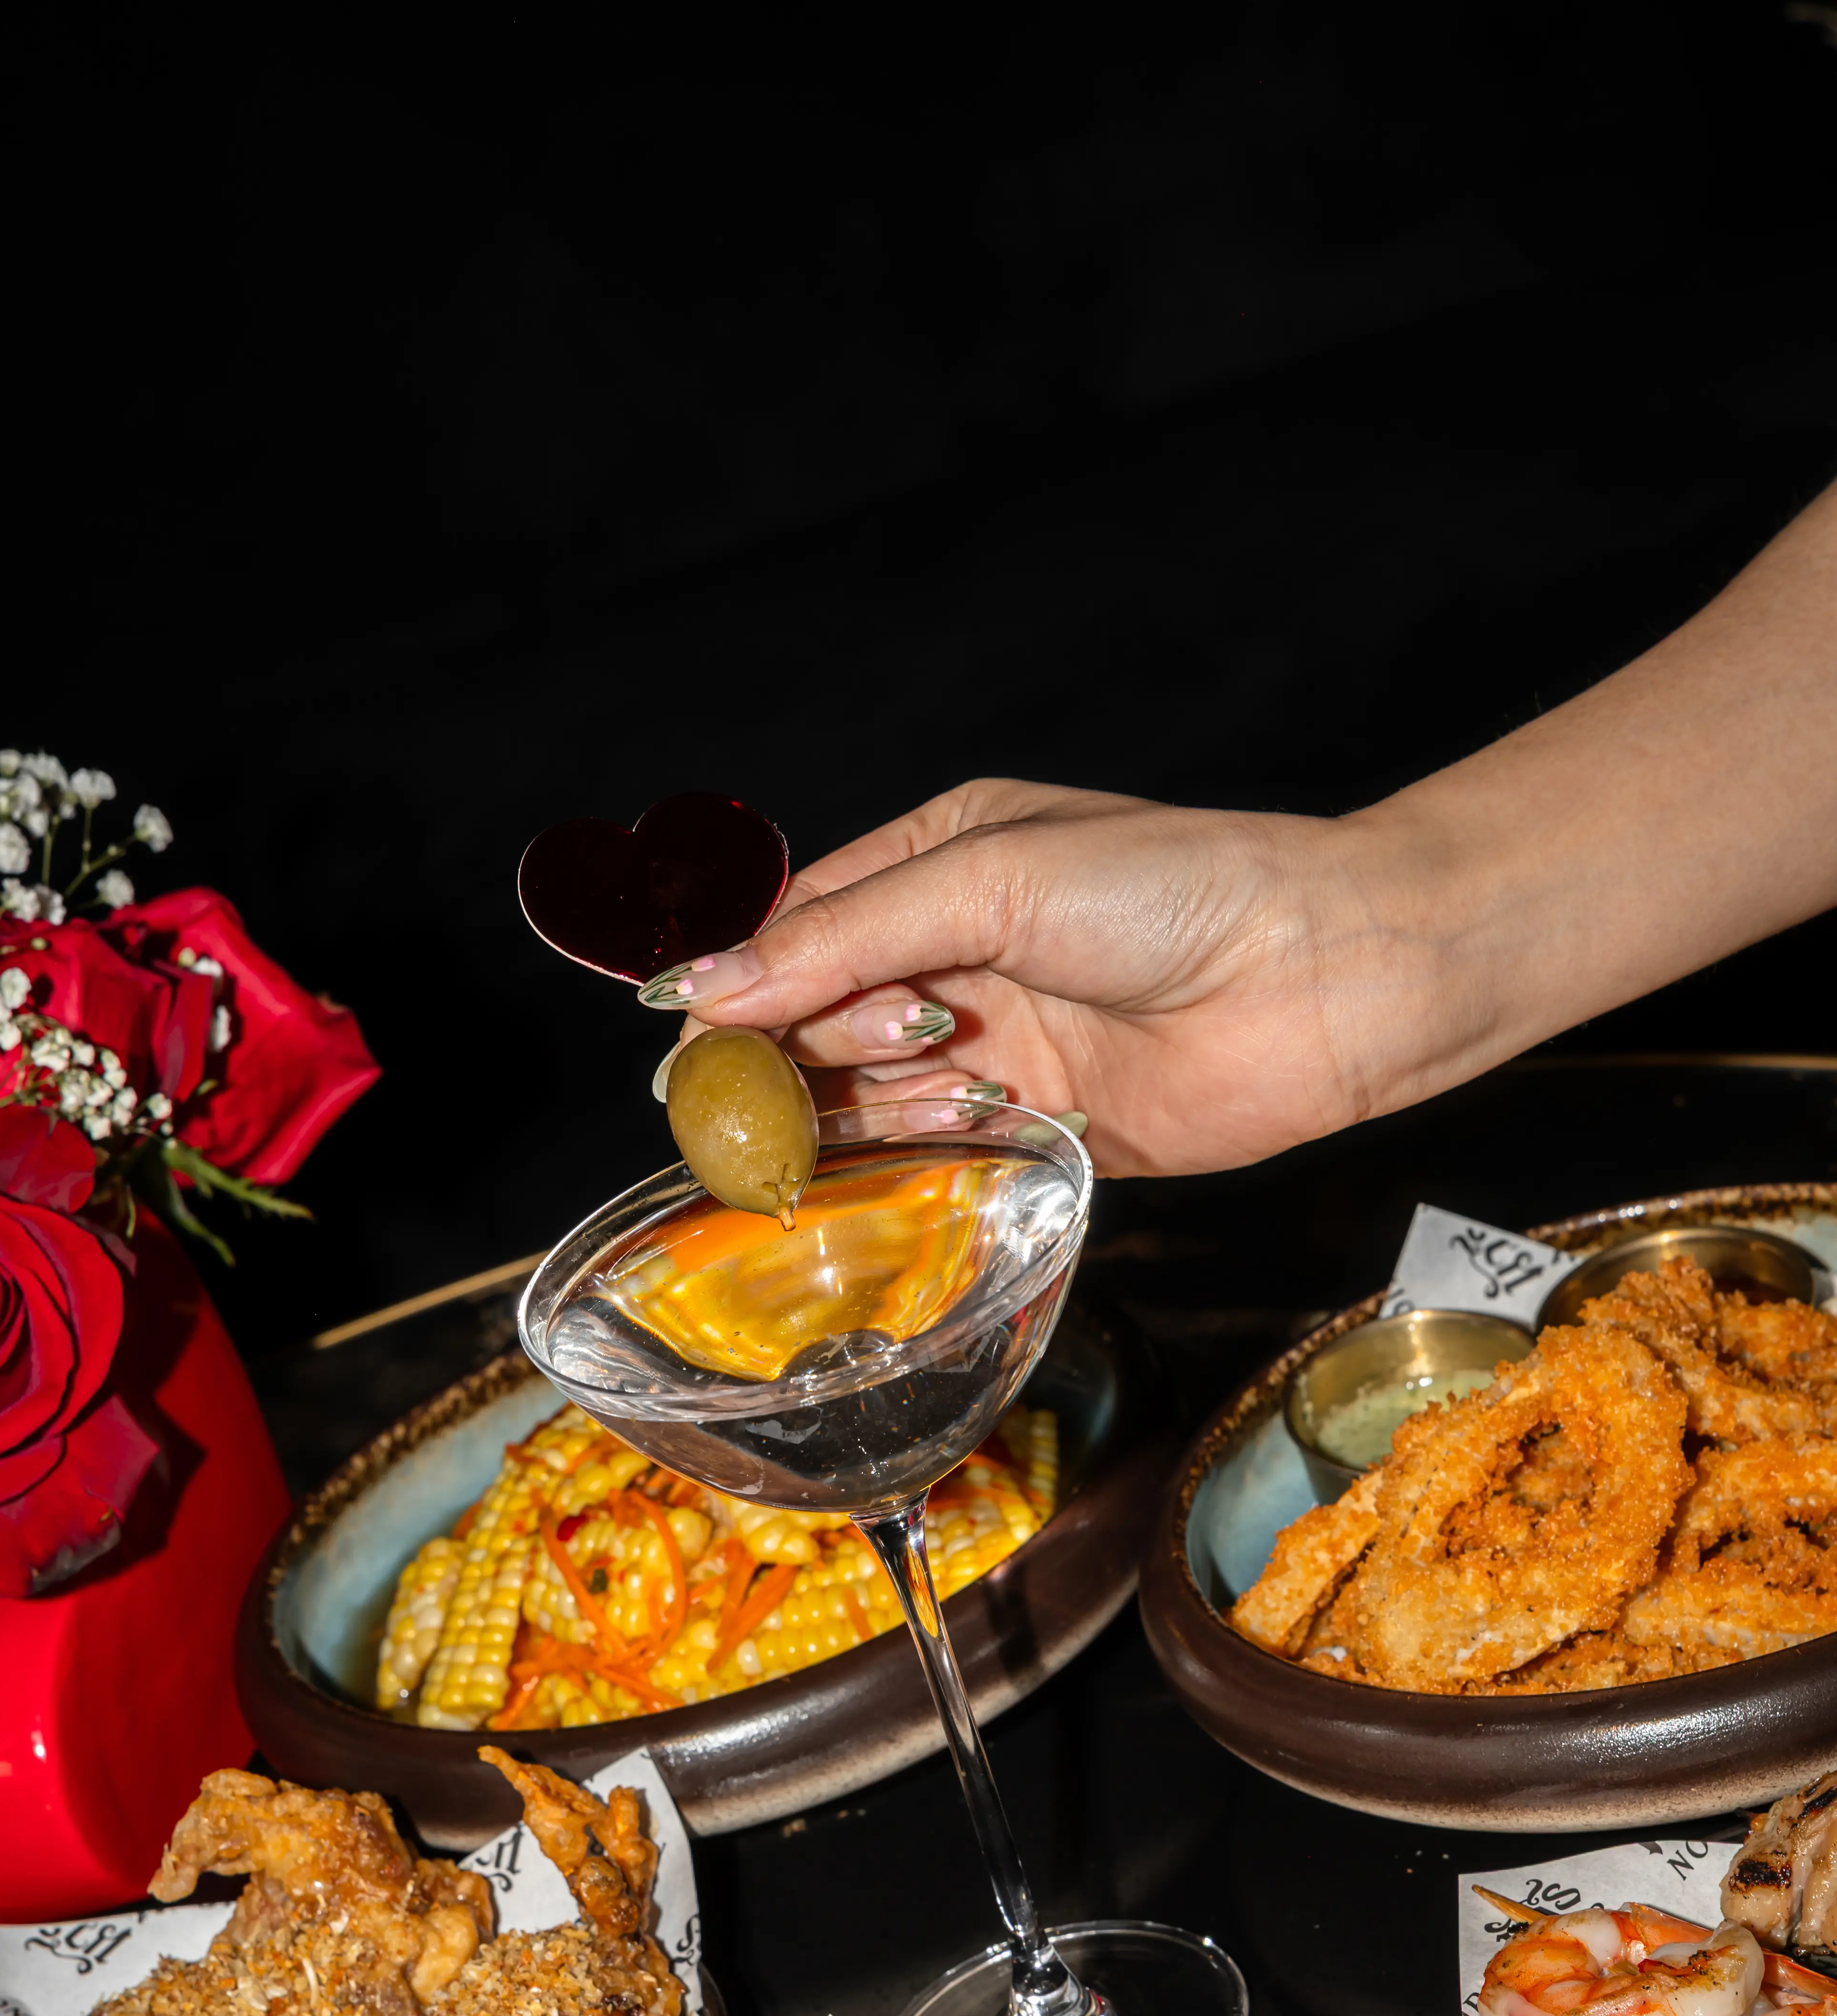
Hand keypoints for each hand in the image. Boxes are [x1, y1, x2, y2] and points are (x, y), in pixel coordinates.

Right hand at [642, 777, 1442, 1174]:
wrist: (1323, 977)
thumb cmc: (1175, 891)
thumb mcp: (988, 881)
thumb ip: (841, 939)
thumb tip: (702, 985)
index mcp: (937, 863)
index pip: (792, 928)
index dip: (736, 982)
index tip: (692, 1034)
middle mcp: (954, 954)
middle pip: (813, 1020)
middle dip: (812, 1044)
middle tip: (872, 1047)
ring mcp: (993, 1043)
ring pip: (866, 1094)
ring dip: (880, 1095)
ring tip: (953, 1067)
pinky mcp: (1038, 1124)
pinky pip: (938, 1152)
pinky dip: (933, 1144)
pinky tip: (973, 1116)